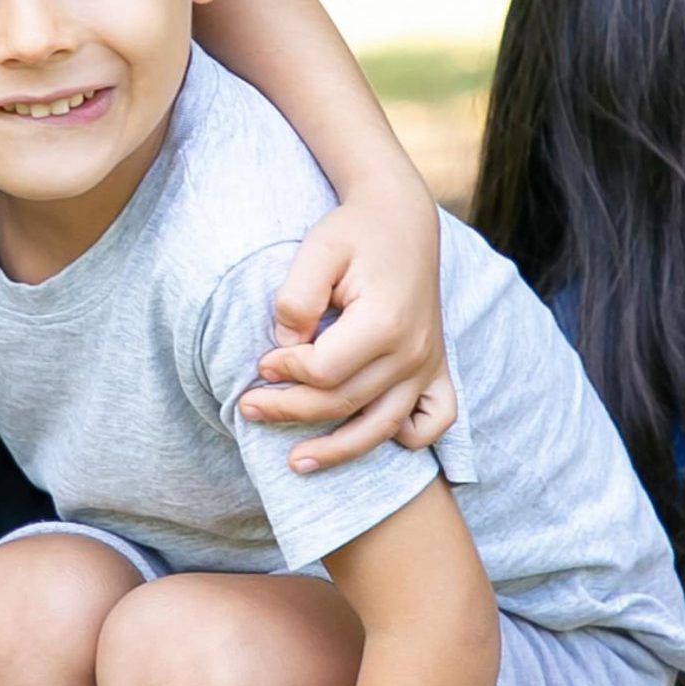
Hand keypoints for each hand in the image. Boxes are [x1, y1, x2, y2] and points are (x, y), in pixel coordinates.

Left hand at [242, 177, 456, 472]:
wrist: (404, 221)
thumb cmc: (355, 234)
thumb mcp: (316, 249)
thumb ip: (295, 300)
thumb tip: (286, 349)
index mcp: (385, 321)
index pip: (324, 371)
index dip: (284, 371)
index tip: (262, 361)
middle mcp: (413, 351)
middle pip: (344, 403)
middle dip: (289, 410)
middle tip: (247, 407)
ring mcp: (429, 365)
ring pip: (381, 427)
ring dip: (336, 451)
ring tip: (294, 464)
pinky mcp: (437, 369)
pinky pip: (433, 422)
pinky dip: (408, 438)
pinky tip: (372, 435)